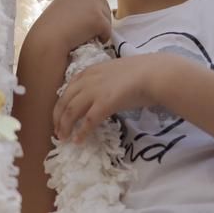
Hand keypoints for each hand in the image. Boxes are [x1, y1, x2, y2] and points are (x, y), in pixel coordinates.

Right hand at [25, 0, 112, 56]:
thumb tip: (89, 13)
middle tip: (85, 28)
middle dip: (99, 17)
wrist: (48, 39)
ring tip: (83, 35)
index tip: (92, 13)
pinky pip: (107, 32)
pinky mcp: (99, 19)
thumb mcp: (62, 6)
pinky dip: (100, 38)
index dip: (98, 1)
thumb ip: (77, 4)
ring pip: (108, 19)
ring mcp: (95, 5)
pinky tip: (86, 40)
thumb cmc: (50, 27)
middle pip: (105, 5)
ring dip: (100, 29)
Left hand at [54, 55, 181, 143]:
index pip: (67, 90)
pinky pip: (88, 121)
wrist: (155, 73)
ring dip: (65, 127)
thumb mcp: (114, 72)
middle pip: (64, 101)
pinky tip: (79, 141)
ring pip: (71, 111)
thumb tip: (101, 96)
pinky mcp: (104, 103)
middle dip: (58, 118)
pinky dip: (82, 132)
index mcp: (89, 71)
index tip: (59, 116)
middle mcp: (88, 80)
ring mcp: (95, 92)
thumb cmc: (141, 73)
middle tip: (58, 132)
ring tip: (64, 138)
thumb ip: (102, 82)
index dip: (60, 105)